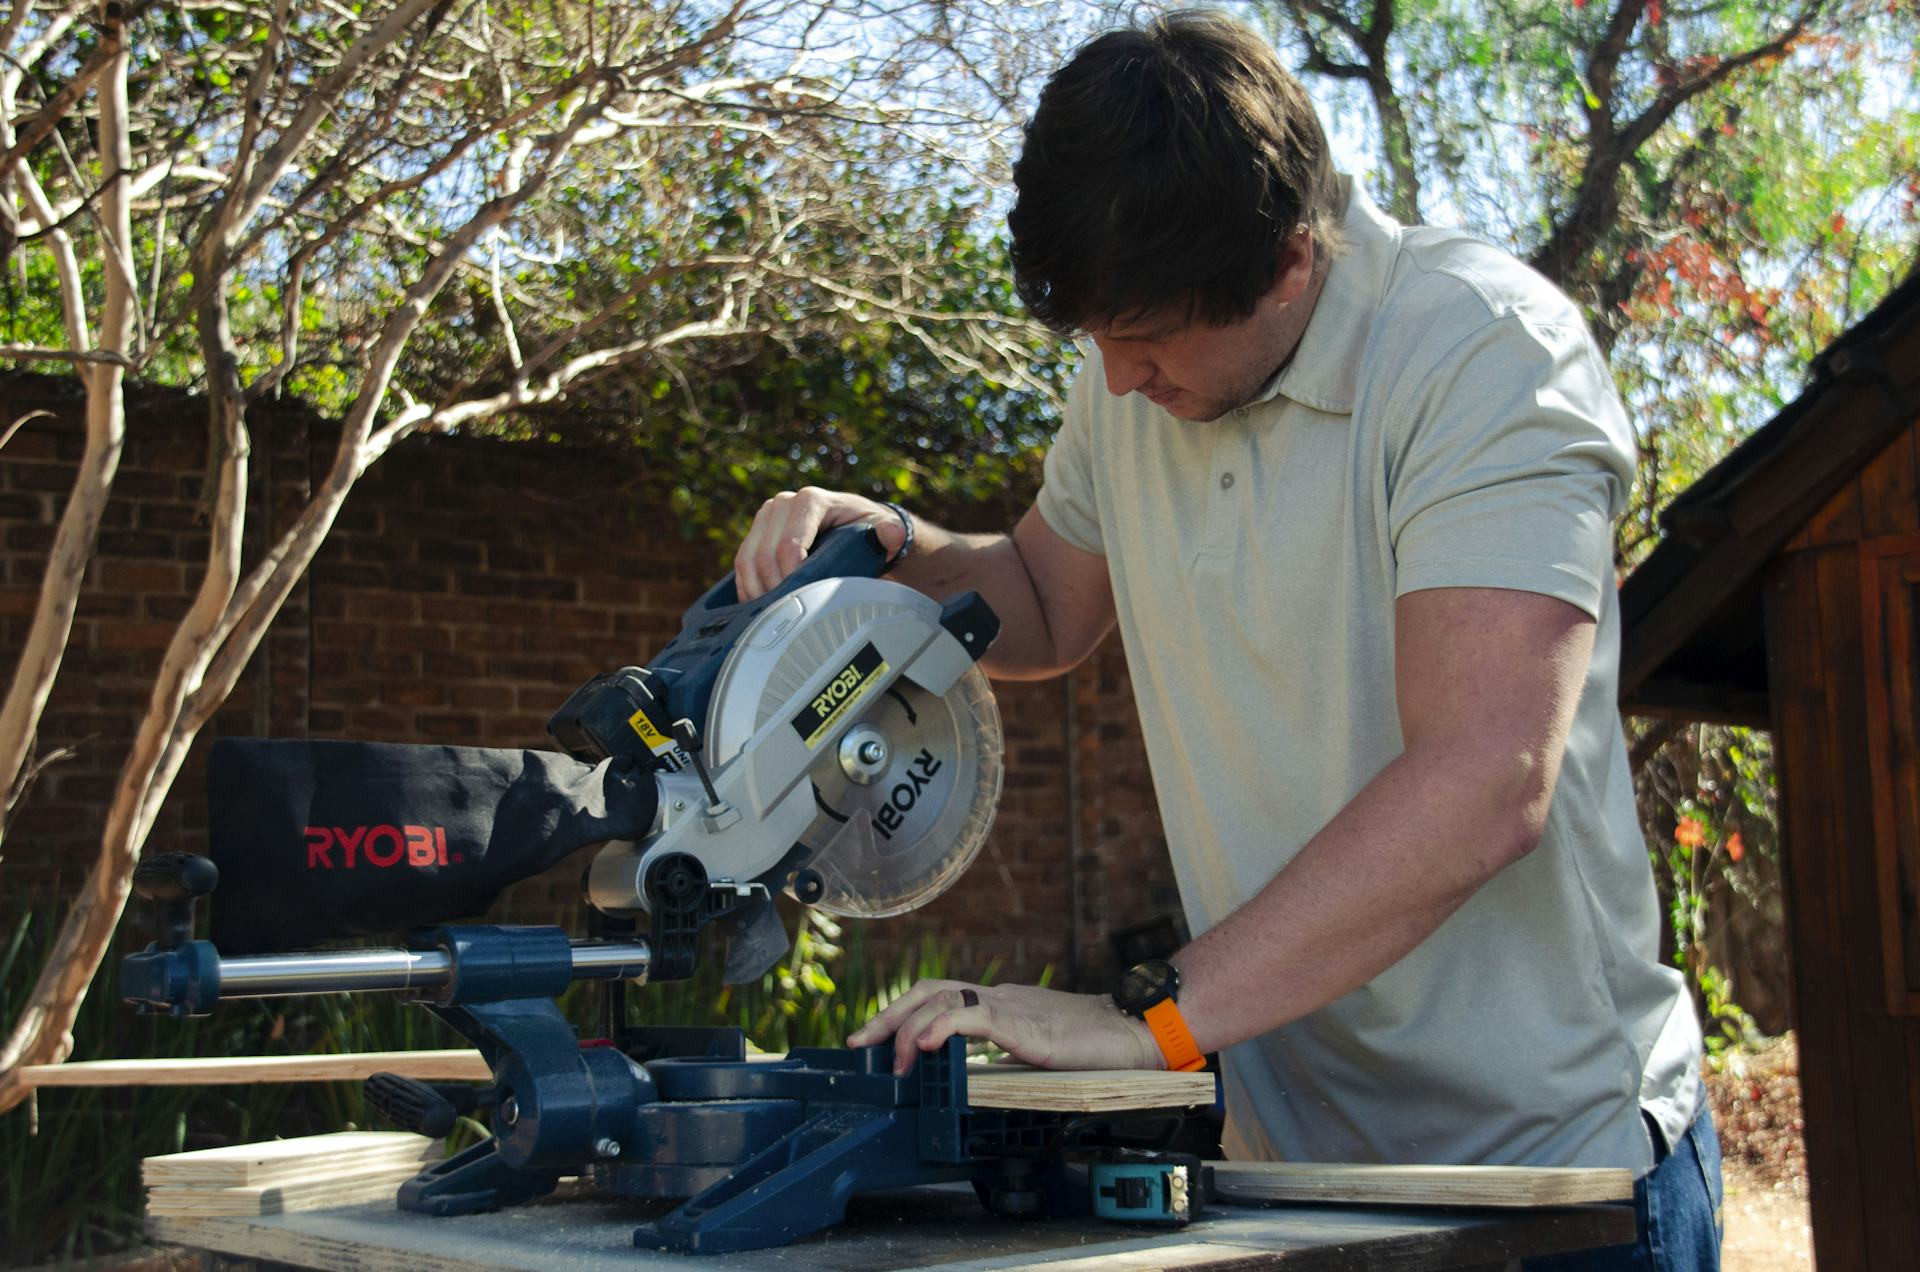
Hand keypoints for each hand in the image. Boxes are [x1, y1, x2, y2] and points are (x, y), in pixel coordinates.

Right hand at [733, 487, 906, 600]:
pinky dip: (747, 586)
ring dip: (755, 590)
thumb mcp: (883, 531)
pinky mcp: (757, 533)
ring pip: (748, 558)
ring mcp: (767, 517)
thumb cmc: (867, 531)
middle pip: (764, 553)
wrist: (854, 528)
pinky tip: (759, 606)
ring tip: (770, 614)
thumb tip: (889, 534)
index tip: (801, 601)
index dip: (790, 577)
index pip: (789, 545)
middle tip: (784, 615)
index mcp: (811, 501)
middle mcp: (784, 503)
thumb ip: (889, 533)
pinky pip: (742, 562)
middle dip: (772, 587)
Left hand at [846, 978, 1164, 1075]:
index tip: (875, 1039)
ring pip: (942, 999)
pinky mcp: (1024, 1023)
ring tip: (894, 1058)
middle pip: (927, 990)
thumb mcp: (1036, 1050)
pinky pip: (972, 1017)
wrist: (1135, 1032)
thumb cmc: (1095, 1045)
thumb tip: (971, 1076)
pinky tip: (926, 1044)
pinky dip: (941, 1026)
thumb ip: (1004, 1054)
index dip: (902, 1012)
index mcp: (1000, 1004)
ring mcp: (1010, 1007)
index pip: (938, 996)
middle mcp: (998, 997)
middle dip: (888, 1016)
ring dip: (908, 1027)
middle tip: (860, 1045)